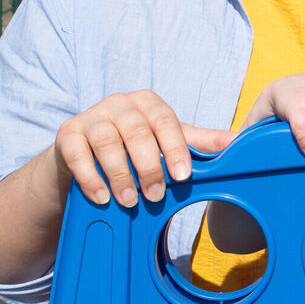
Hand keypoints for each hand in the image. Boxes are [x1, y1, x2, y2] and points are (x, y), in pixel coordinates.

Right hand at [53, 89, 231, 206]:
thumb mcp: (167, 141)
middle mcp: (120, 104)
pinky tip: (102, 197)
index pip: (167, 121)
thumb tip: (238, 141)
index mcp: (149, 102)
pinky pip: (77, 153)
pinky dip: (90, 177)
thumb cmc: (135, 145)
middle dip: (148, 167)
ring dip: (120, 175)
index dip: (176, 149)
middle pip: (137, 133)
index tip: (183, 176)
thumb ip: (199, 141)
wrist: (85, 153)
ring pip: (107, 143)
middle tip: (155, 196)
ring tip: (130, 201)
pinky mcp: (66, 133)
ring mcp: (91, 116)